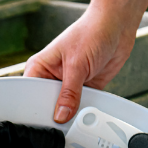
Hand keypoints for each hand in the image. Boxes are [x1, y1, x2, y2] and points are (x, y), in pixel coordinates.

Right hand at [24, 7, 136, 123]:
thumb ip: (69, 93)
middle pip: (47, 105)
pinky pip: (82, 106)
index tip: (44, 120)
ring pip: (65, 108)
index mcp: (40, 68)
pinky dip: (86, 110)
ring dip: (72, 112)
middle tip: (62, 122)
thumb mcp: (77, 64)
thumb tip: (61, 116)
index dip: (36, 108)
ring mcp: (68, 84)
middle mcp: (52, 77)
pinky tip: (88, 112)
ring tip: (76, 116)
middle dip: (56, 113)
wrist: (117, 25)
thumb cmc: (92, 31)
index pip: (30, 94)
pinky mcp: (84, 89)